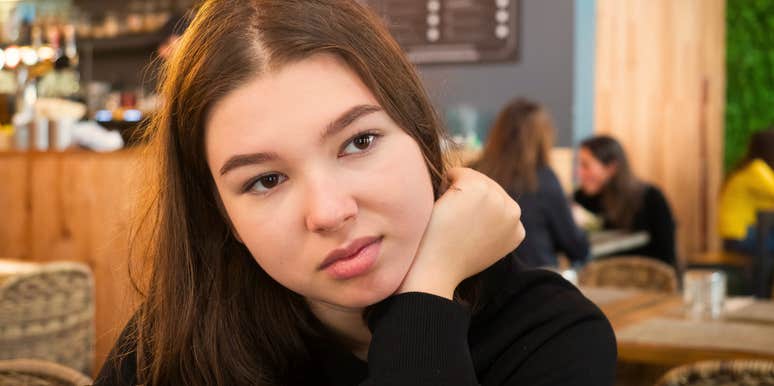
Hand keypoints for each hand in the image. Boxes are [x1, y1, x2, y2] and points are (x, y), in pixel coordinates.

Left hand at [397, 167, 524, 298]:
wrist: (437, 271)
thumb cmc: (451, 261)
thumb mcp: (482, 247)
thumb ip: (491, 227)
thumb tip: (483, 207)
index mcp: (517, 229)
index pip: (496, 203)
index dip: (474, 212)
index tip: (463, 231)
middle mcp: (513, 212)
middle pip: (486, 187)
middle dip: (466, 198)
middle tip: (452, 224)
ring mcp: (497, 198)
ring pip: (472, 178)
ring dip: (455, 191)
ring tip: (448, 217)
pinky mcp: (478, 188)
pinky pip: (457, 173)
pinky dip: (444, 185)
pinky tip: (442, 207)